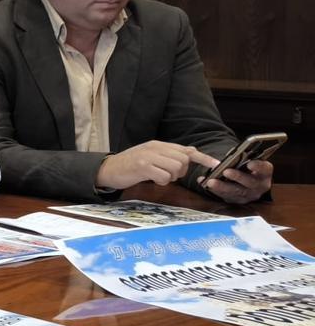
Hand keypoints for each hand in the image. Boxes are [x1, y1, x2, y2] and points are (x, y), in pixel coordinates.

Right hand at [95, 141, 219, 190]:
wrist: (108, 169)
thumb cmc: (131, 165)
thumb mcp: (151, 156)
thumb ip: (170, 155)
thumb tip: (192, 153)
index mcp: (159, 144)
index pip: (186, 150)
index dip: (203, 158)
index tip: (217, 165)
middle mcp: (155, 147)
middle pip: (183, 160)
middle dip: (180, 172)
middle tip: (168, 175)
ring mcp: (149, 156)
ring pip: (176, 168)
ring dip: (170, 177)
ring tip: (158, 177)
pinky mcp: (142, 166)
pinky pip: (164, 176)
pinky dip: (161, 181)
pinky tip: (152, 180)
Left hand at [202, 158, 273, 203]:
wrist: (243, 180)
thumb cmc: (245, 167)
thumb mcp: (248, 160)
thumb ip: (243, 158)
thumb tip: (232, 155)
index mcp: (264, 173)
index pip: (265, 169)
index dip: (258, 167)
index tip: (250, 163)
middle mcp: (259, 185)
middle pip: (250, 182)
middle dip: (237, 177)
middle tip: (226, 171)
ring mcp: (249, 194)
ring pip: (236, 192)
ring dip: (222, 186)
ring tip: (211, 181)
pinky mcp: (238, 200)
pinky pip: (226, 196)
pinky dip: (215, 190)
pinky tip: (206, 184)